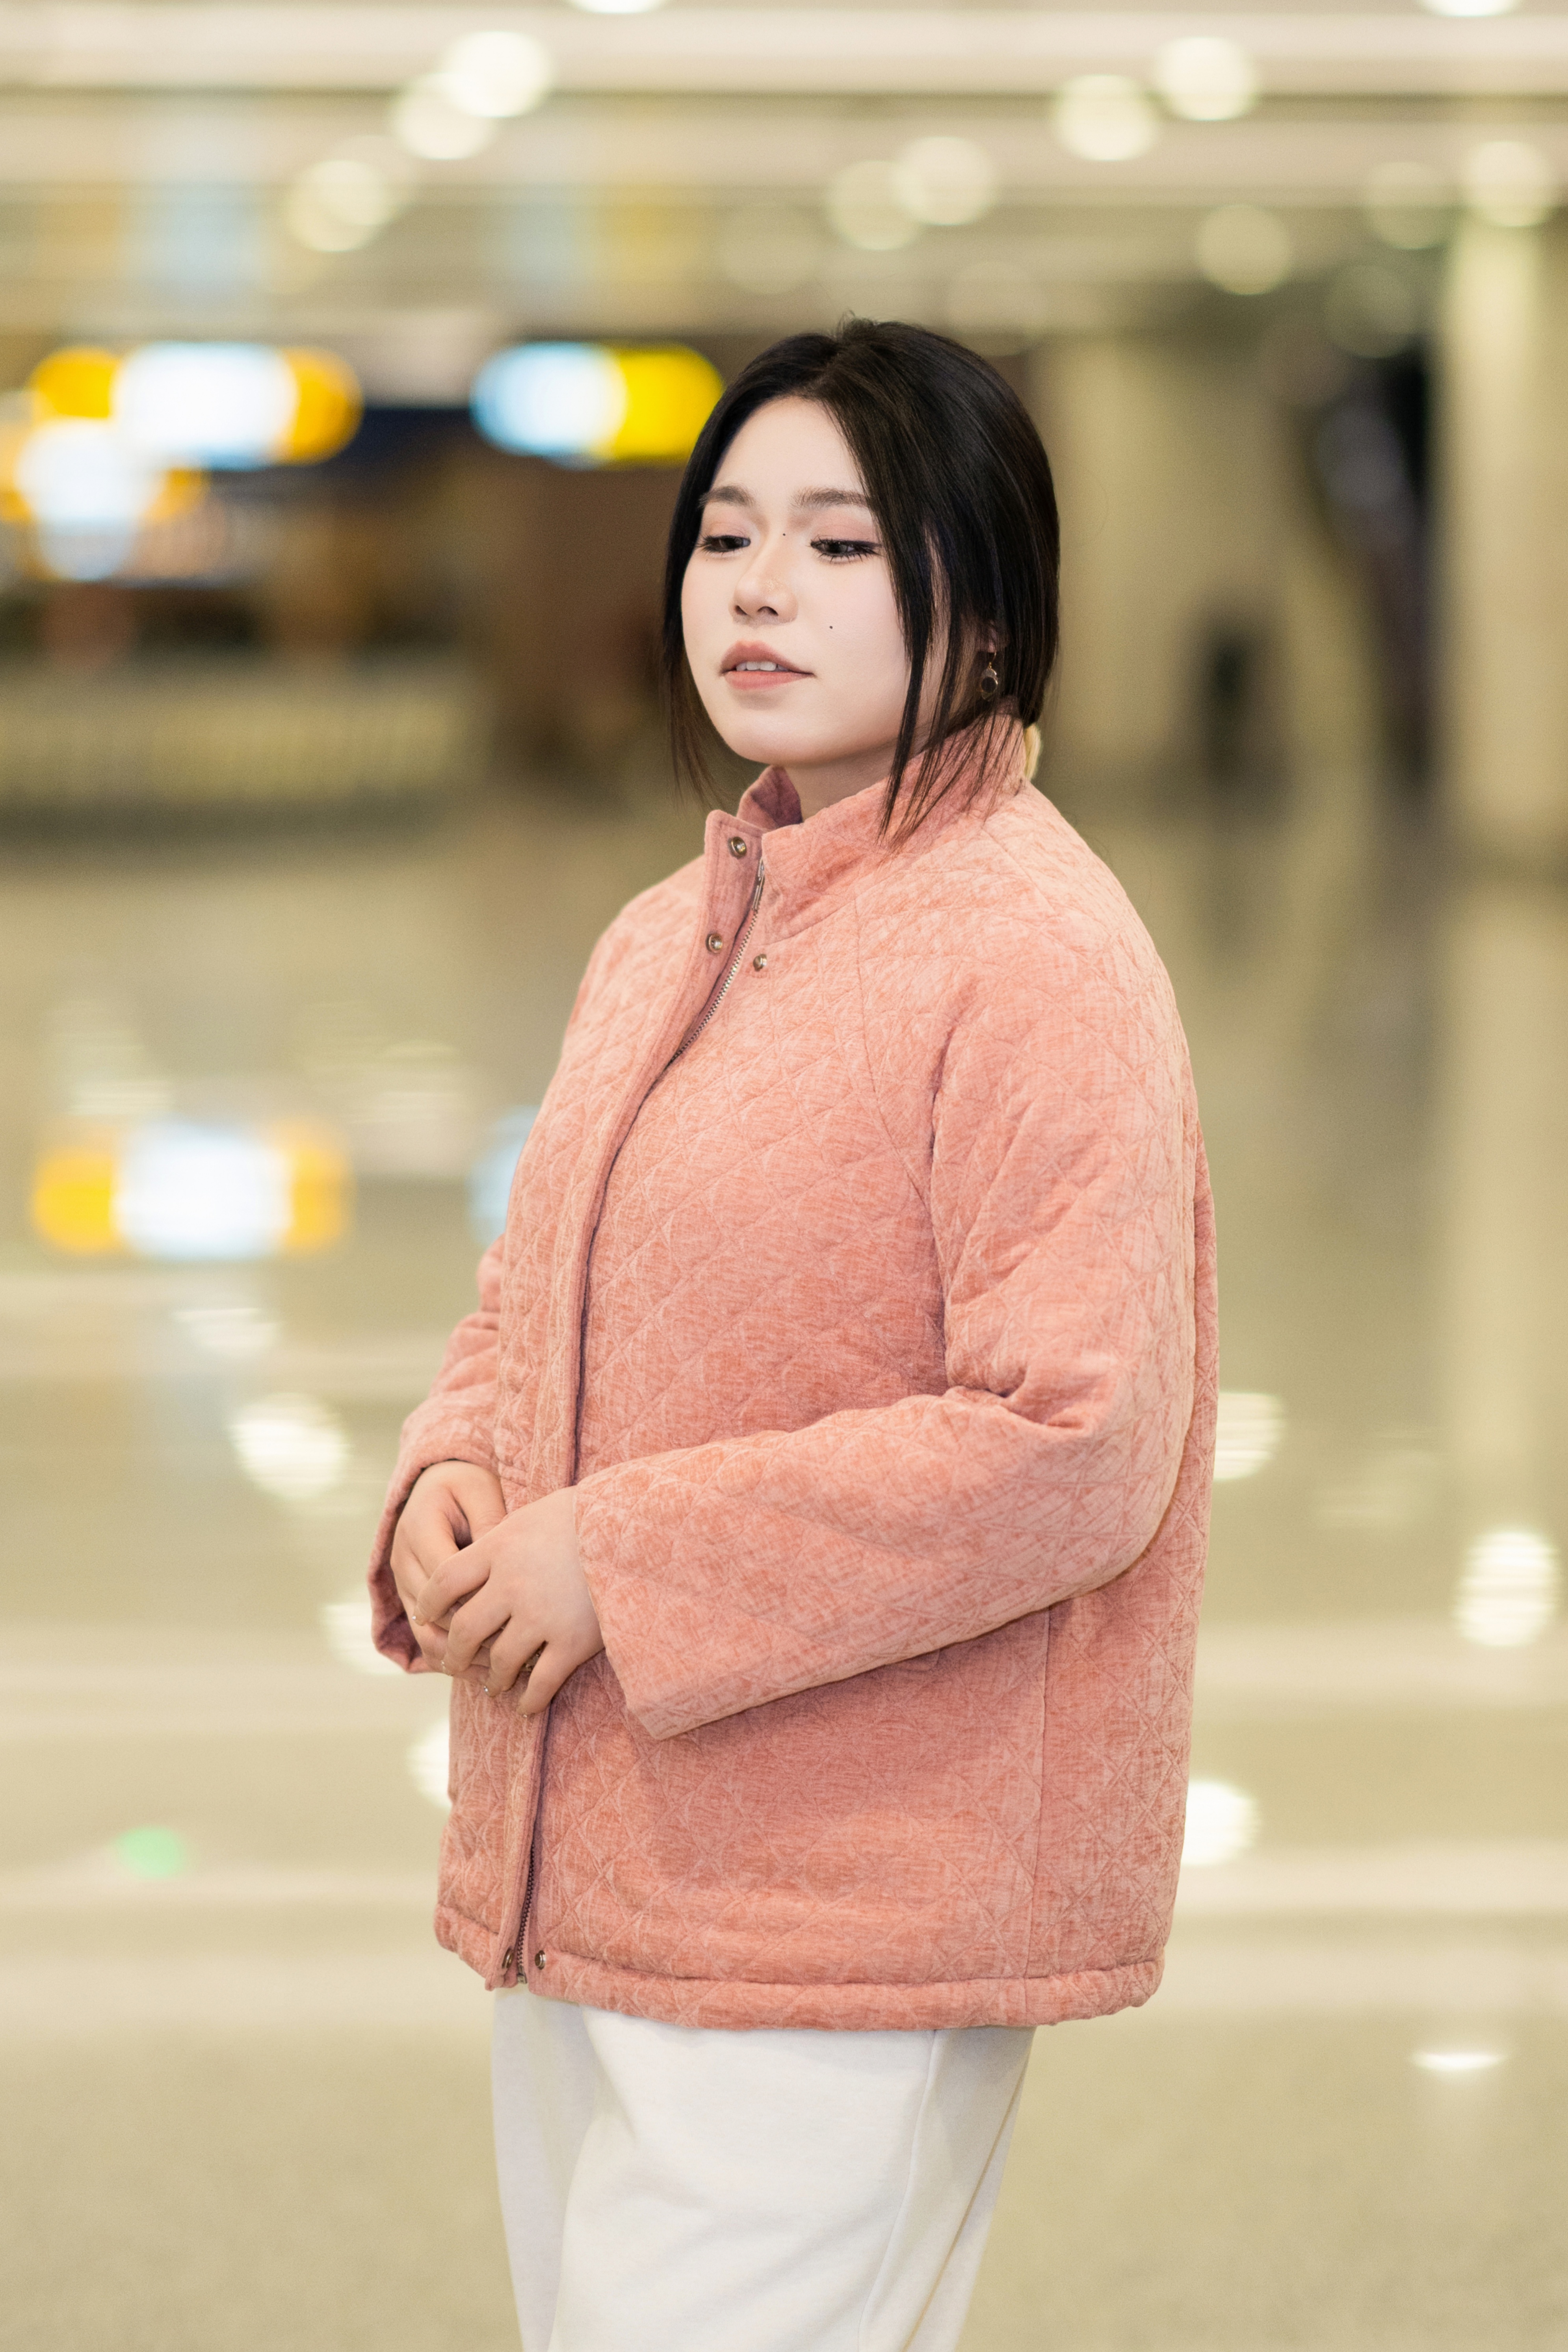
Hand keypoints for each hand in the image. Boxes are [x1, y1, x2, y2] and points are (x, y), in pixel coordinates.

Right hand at [390, 1461, 507, 1676]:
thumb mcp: (482, 1491)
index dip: (482, 1602)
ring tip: (504, 1675)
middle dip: (476, 1638)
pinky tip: (487, 1674)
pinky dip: (454, 1661)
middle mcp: (403, 1560)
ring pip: (427, 1636)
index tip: (523, 1618)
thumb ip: (489, 1522)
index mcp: (418, 1528)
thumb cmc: (469, 1489)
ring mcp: (404, 1586)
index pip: (447, 1578)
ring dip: (463, 1660)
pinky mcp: (412, 1604)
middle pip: (435, 1615)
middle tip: (520, 1657)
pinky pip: (427, 1642)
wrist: (441, 1488)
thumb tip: (501, 1563)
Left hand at [412, 1487, 603, 1715]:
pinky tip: (526, 1707)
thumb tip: (485, 1544)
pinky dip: (529, 1700)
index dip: (429, 1603)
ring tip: (492, 1687)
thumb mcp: (537, 1512)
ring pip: (500, 1662)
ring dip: (492, 1680)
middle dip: (455, 1653)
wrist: (639, 1527)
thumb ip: (505, 1534)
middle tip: (453, 1663)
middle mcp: (512, 1584)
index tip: (427, 1616)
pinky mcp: (573, 1642)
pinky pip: (541, 1683)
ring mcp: (542, 1616)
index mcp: (499, 1547)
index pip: (445, 1580)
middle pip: (465, 1629)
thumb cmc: (590, 1512)